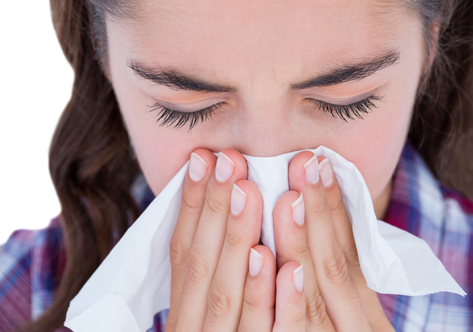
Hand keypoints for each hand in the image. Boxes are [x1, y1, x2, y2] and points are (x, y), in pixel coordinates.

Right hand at [166, 149, 305, 331]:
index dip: (191, 205)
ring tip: (252, 193)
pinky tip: (289, 268)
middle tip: (230, 160)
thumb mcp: (212, 313)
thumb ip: (216, 275)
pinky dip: (278, 303)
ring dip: (240, 240)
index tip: (202, 158)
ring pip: (229, 296)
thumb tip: (226, 207)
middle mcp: (198, 331)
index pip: (183, 253)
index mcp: (186, 315)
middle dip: (216, 210)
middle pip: (202, 267)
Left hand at [273, 152, 395, 331]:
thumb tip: (309, 219)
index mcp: (361, 311)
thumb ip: (333, 282)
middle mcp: (355, 324)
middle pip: (335, 264)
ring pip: (317, 293)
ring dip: (298, 241)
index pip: (348, 253)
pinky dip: (289, 300)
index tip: (320, 162)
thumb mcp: (349, 315)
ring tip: (287, 196)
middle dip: (318, 211)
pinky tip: (270, 262)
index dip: (333, 208)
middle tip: (303, 161)